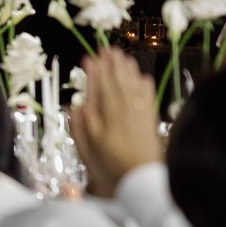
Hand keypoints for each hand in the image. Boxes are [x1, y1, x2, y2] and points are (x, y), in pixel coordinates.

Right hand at [72, 48, 161, 195]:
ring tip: (122, 57)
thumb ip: (80, 127)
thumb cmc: (111, 165)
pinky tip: (142, 78)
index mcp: (106, 117)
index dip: (94, 73)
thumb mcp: (88, 149)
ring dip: (127, 70)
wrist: (141, 177)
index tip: (90, 59)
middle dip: (112, 65)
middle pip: (116, 82)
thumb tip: (75, 106)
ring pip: (132, 86)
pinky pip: (147, 97)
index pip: (99, 89)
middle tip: (107, 49)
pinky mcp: (150, 120)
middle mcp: (122, 111)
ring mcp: (138, 114)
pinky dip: (144, 86)